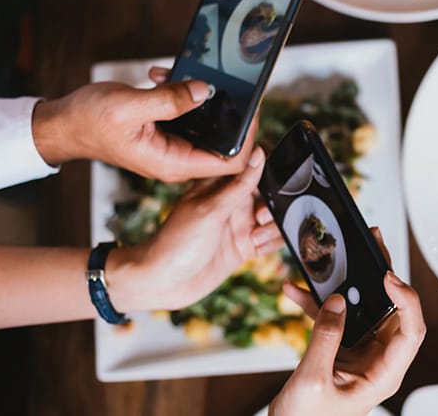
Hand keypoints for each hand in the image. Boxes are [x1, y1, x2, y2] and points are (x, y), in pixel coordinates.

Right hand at [32, 74, 256, 181]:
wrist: (62, 124)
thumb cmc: (87, 122)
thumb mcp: (129, 107)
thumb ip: (169, 100)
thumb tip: (204, 91)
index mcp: (174, 162)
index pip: (230, 163)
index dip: (247, 140)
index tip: (252, 110)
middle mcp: (178, 157)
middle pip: (224, 141)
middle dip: (228, 111)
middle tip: (227, 82)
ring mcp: (173, 144)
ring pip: (206, 123)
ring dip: (198, 95)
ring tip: (177, 75)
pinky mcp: (167, 130)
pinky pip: (187, 112)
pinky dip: (179, 91)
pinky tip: (162, 75)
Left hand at [107, 147, 283, 310]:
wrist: (161, 285)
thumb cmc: (175, 243)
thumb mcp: (209, 210)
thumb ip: (239, 184)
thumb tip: (259, 153)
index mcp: (220, 184)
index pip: (254, 166)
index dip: (270, 170)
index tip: (276, 182)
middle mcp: (233, 202)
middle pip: (270, 193)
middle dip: (275, 204)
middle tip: (259, 218)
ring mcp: (239, 225)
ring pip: (274, 217)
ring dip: (274, 226)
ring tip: (255, 237)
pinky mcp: (244, 247)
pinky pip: (271, 239)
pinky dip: (273, 242)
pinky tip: (258, 247)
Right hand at [269, 230, 424, 415]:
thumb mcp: (313, 380)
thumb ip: (325, 338)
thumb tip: (336, 302)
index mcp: (384, 374)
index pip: (411, 330)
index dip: (406, 300)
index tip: (388, 277)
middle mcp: (379, 360)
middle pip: (392, 310)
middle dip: (382, 275)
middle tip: (374, 244)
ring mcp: (361, 353)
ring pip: (364, 308)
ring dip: (348, 284)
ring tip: (344, 254)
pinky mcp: (341, 349)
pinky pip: (334, 319)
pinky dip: (316, 304)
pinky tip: (296, 291)